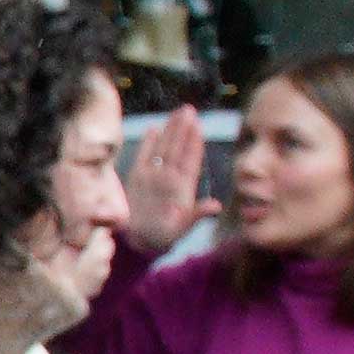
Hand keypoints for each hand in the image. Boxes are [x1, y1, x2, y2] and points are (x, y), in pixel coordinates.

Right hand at [125, 105, 214, 250]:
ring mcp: (153, 177)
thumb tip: (215, 206)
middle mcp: (169, 178)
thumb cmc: (161, 238)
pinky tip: (153, 128)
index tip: (198, 124)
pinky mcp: (137, 179)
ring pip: (163, 148)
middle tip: (189, 109)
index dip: (194, 142)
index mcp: (182, 187)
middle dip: (183, 129)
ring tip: (177, 113)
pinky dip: (147, 143)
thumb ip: (197, 215)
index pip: (190, 159)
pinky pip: (143, 157)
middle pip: (178, 148)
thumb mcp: (181, 229)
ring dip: (170, 130)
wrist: (138, 244)